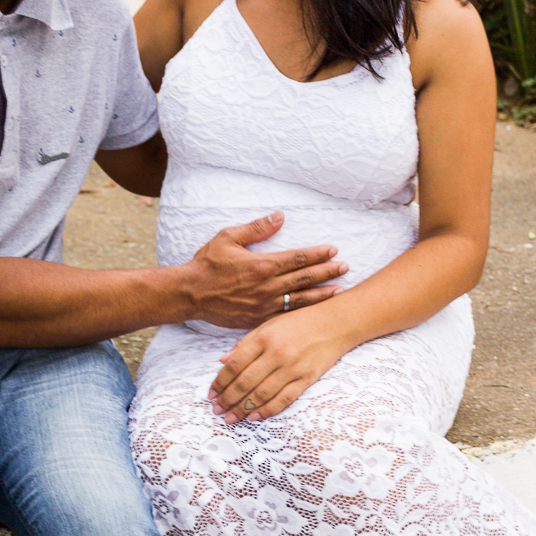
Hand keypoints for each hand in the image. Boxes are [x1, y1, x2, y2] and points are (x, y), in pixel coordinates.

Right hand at [187, 211, 347, 329]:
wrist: (190, 294)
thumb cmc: (208, 264)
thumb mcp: (228, 237)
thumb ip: (257, 228)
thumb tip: (279, 216)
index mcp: (262, 264)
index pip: (298, 258)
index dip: (318, 254)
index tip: (333, 250)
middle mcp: (267, 286)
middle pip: (305, 278)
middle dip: (328, 272)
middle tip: (345, 268)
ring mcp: (264, 305)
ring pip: (300, 300)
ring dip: (322, 294)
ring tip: (340, 291)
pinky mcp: (258, 319)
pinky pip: (285, 315)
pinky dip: (302, 312)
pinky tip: (315, 312)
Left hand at [210, 301, 347, 422]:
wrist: (336, 322)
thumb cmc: (300, 322)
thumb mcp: (269, 325)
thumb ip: (245, 343)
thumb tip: (222, 361)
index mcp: (263, 338)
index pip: (234, 365)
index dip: (220, 382)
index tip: (211, 394)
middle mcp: (276, 353)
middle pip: (245, 382)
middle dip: (228, 400)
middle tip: (217, 411)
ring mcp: (292, 367)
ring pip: (262, 394)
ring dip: (243, 409)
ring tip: (231, 418)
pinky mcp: (307, 378)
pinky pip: (284, 399)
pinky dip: (267, 411)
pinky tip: (254, 417)